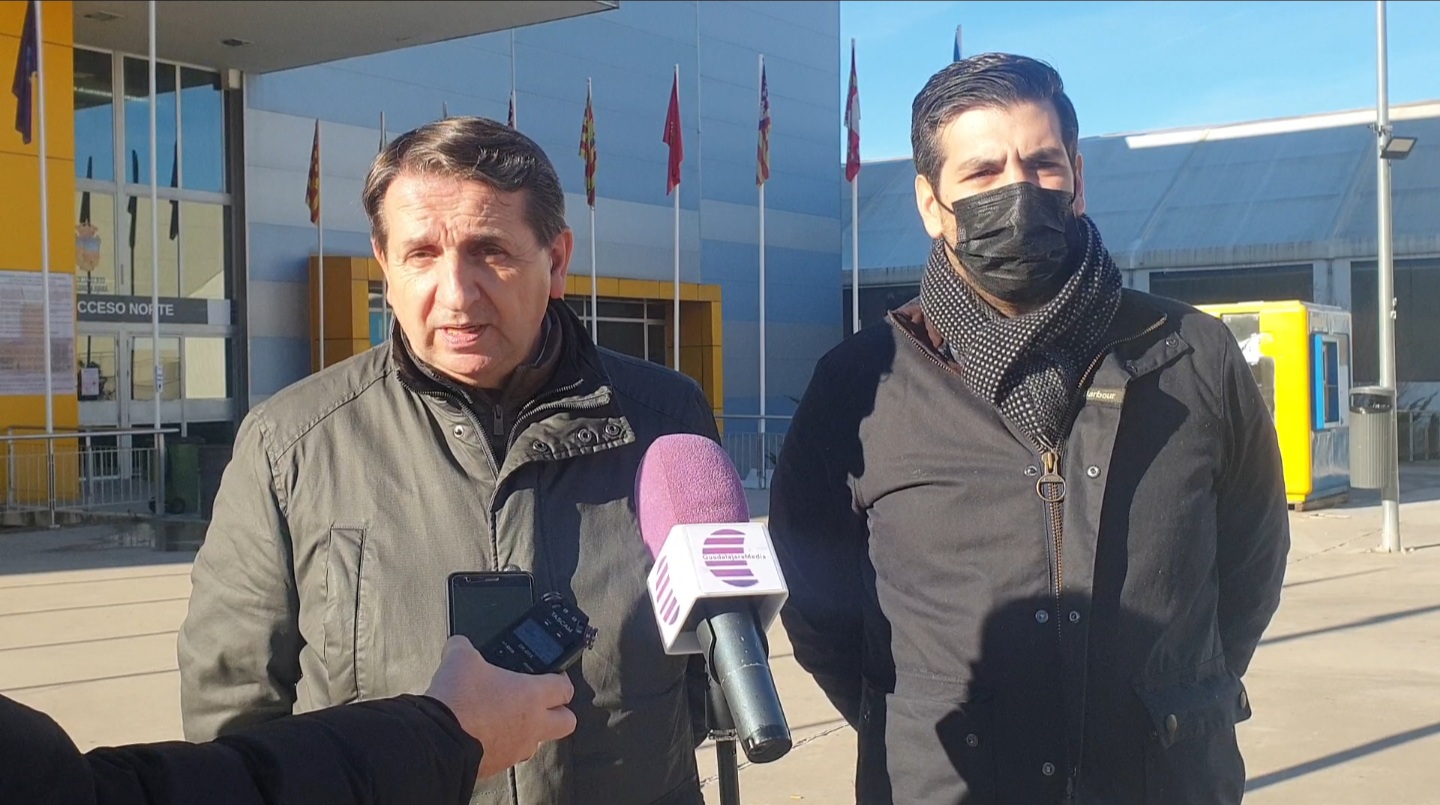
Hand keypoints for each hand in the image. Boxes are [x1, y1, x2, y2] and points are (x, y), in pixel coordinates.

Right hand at [425, 635, 577, 778]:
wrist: (437, 741)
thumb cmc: (457, 700)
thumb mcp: (459, 659)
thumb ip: (464, 648)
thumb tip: (459, 646)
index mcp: (532, 695)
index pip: (565, 688)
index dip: (560, 679)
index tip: (552, 676)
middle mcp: (532, 725)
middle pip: (566, 722)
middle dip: (559, 713)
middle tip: (542, 704)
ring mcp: (516, 749)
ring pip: (537, 742)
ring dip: (528, 732)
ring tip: (508, 720)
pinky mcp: (498, 766)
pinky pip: (509, 756)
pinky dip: (502, 746)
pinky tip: (485, 735)